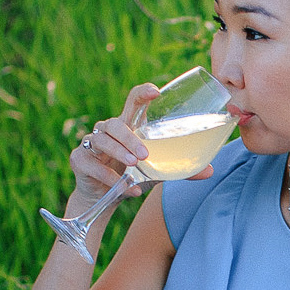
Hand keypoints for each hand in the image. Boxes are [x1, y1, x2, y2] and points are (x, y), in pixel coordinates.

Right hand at [65, 83, 214, 217]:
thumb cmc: (131, 175)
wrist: (103, 197)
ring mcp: (91, 143)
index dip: (142, 93)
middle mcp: (108, 130)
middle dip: (130, 137)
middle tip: (145, 155)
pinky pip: (90, 163)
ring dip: (119, 153)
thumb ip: (179, 168)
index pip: (133, 101)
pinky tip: (126, 188)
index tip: (156, 92)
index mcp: (128, 126)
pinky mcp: (79, 159)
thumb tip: (211, 171)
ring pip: (101, 140)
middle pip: (116, 123)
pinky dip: (109, 177)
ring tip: (134, 167)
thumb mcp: (157, 171)